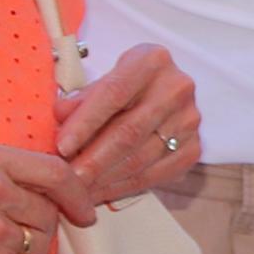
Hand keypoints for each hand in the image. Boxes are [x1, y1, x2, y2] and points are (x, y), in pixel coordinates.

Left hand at [55, 45, 202, 207]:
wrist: (165, 93)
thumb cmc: (126, 85)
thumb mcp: (104, 78)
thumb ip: (82, 98)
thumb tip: (59, 118)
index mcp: (151, 61)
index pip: (114, 93)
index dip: (85, 122)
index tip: (61, 147)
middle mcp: (176, 88)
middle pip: (129, 131)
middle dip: (93, 159)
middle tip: (68, 179)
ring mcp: (189, 120)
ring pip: (141, 158)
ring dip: (105, 178)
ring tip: (79, 191)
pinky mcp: (194, 148)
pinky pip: (155, 175)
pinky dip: (124, 188)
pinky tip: (101, 192)